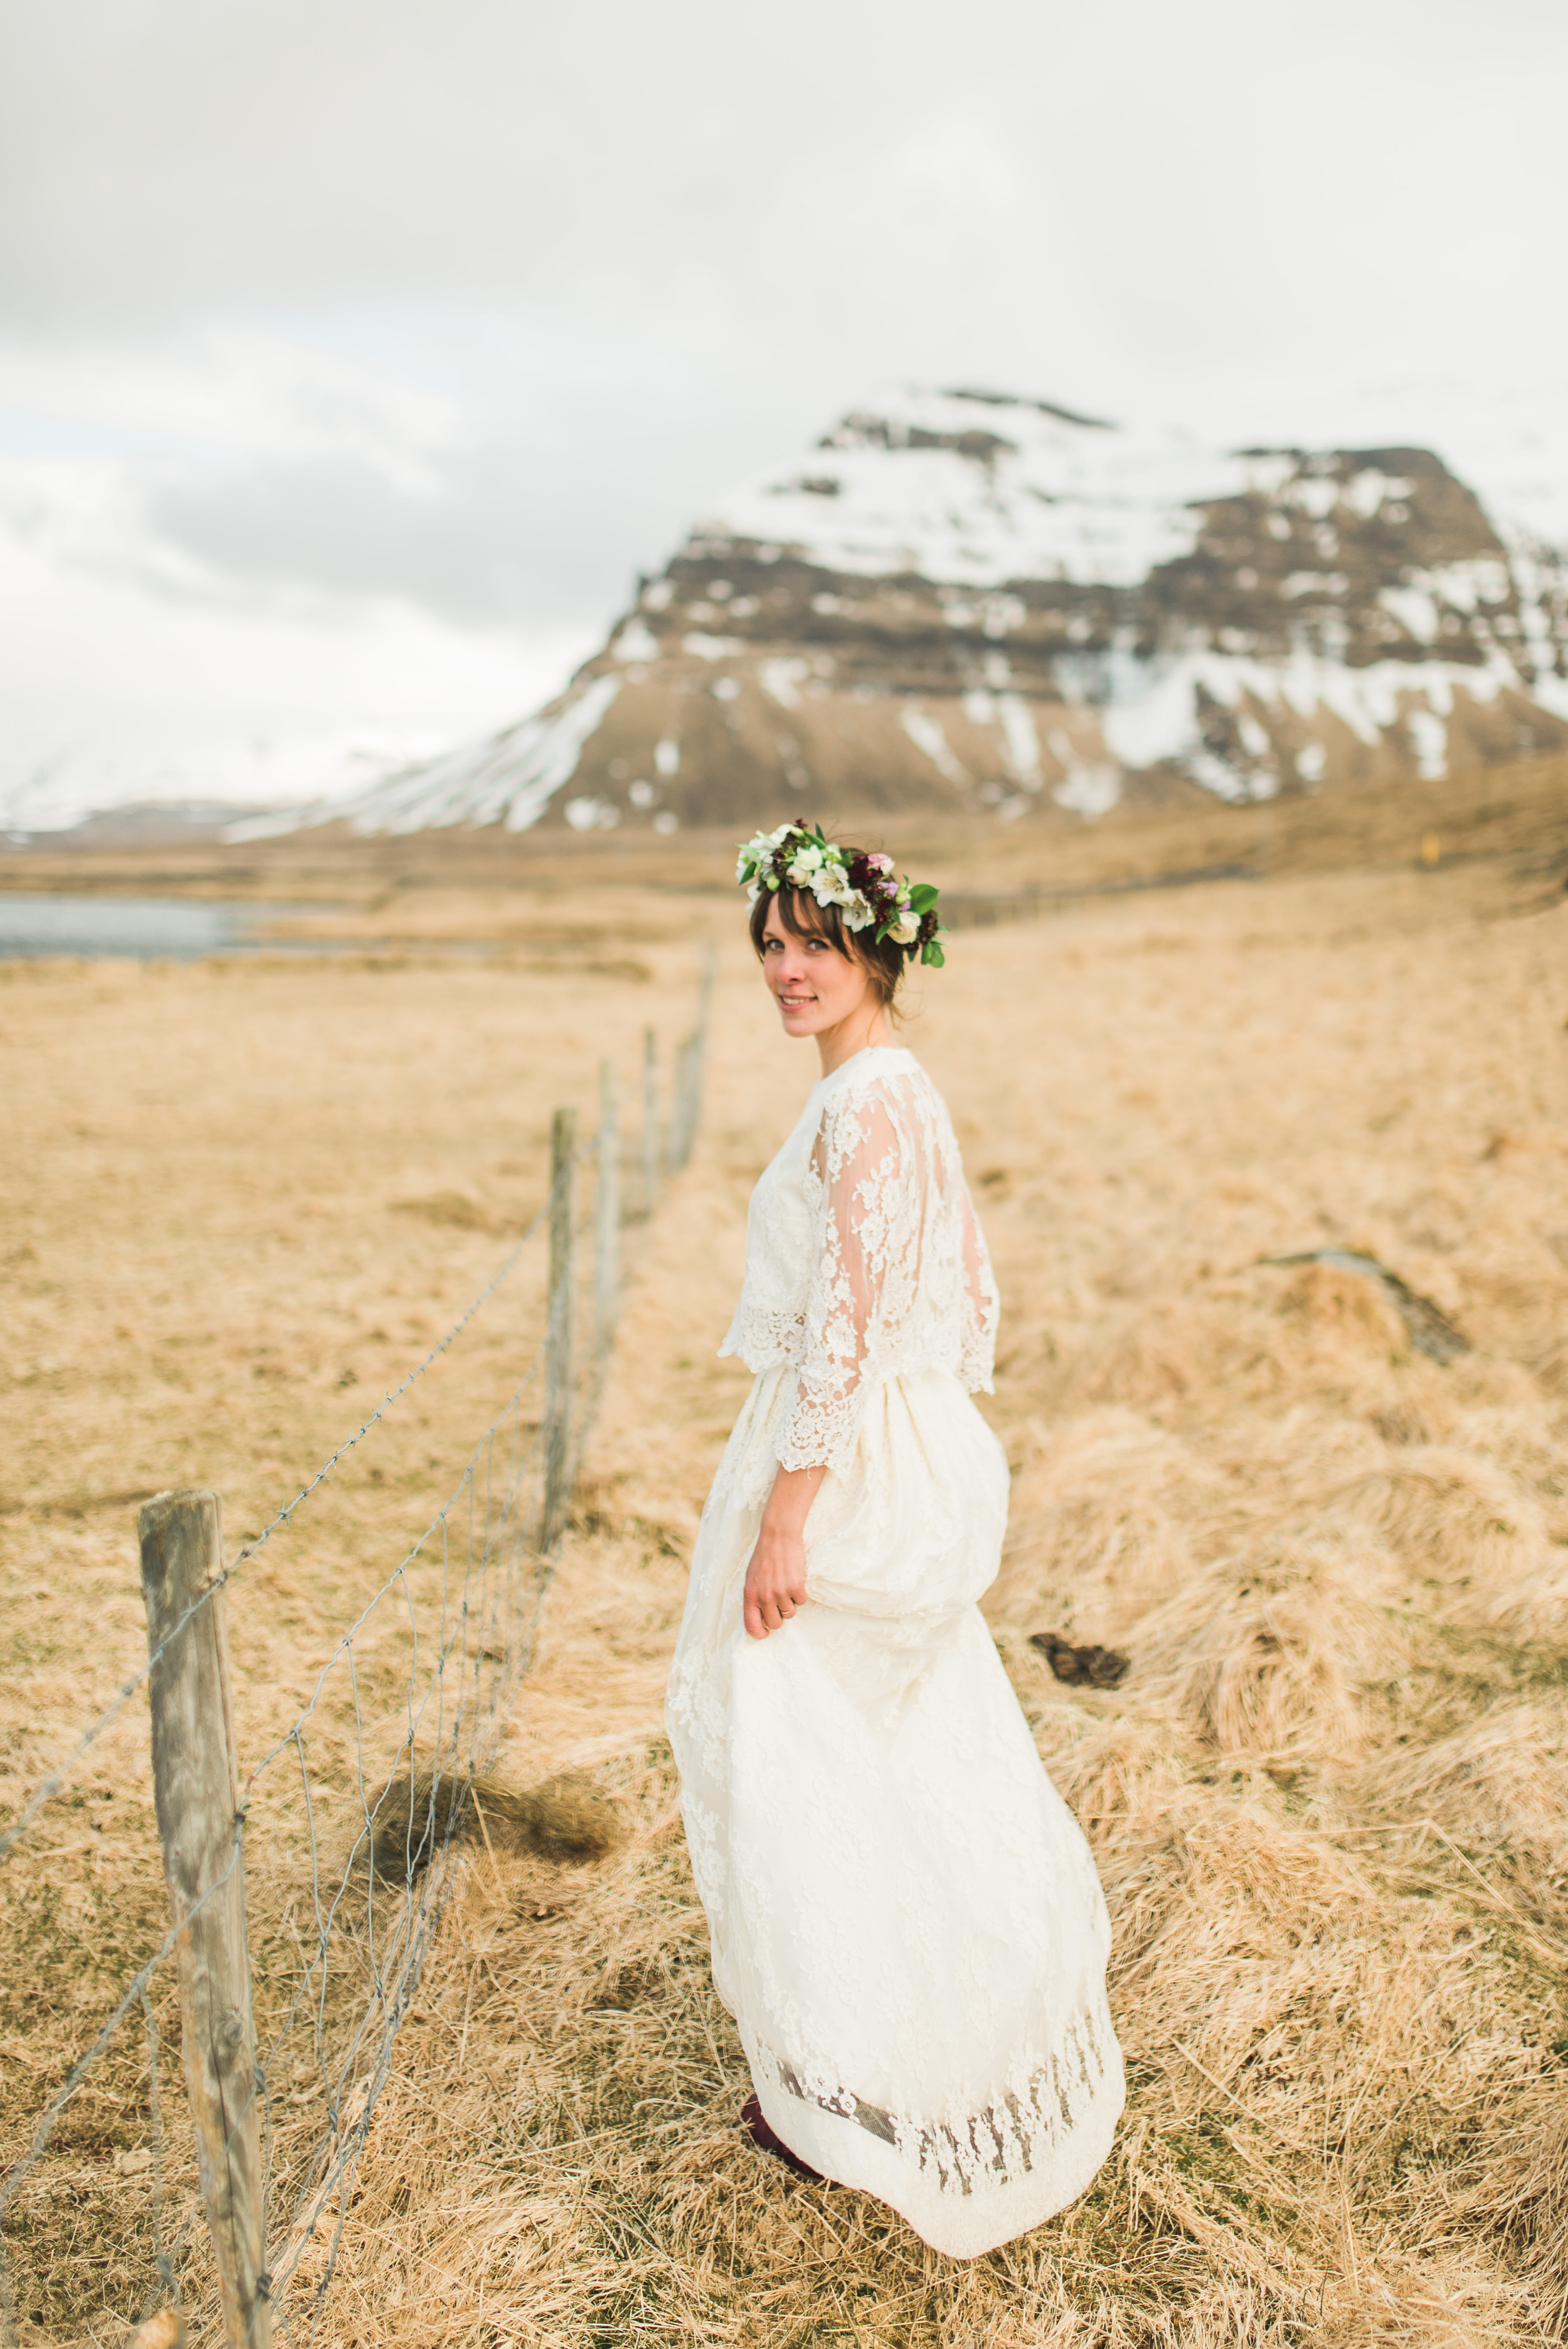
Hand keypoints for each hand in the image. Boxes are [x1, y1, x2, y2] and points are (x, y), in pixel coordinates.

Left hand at [743, 1522, 808, 1639]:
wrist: (778, 1537)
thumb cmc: (764, 1557)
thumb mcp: (751, 1578)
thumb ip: (755, 1598)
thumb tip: (760, 1617)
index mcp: (750, 1595)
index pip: (751, 1625)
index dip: (760, 1633)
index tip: (765, 1633)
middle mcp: (764, 1597)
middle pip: (776, 1623)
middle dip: (779, 1617)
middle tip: (780, 1603)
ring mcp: (781, 1592)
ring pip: (790, 1613)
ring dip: (790, 1603)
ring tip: (786, 1585)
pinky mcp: (796, 1587)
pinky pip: (802, 1601)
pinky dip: (800, 1594)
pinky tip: (795, 1579)